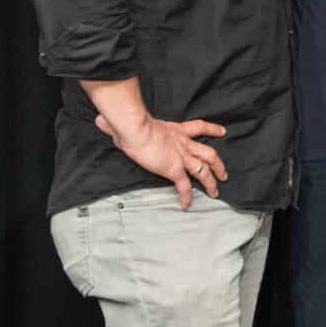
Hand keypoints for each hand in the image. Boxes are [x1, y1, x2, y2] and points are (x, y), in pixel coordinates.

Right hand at [95, 113, 227, 208]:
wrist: (136, 129)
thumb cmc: (132, 124)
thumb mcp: (131, 122)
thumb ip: (119, 124)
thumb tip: (101, 120)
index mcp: (176, 131)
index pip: (200, 127)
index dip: (213, 130)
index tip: (223, 132)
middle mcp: (183, 144)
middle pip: (209, 153)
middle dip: (218, 164)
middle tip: (224, 173)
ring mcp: (181, 157)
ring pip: (204, 171)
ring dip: (212, 182)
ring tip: (216, 191)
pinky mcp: (174, 170)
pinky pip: (184, 187)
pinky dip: (186, 197)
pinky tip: (186, 206)